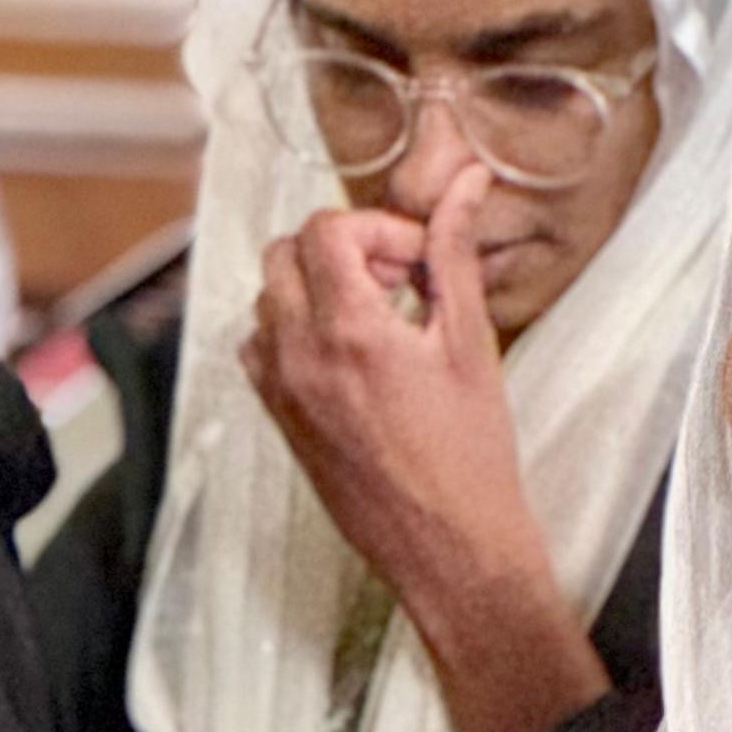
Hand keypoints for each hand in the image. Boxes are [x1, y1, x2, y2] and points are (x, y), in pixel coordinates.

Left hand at [244, 165, 608, 731]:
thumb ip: (454, 256)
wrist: (450, 548)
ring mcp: (279, 390)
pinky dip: (293, 332)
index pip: (327, 230)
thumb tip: (463, 184)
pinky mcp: (278, 420)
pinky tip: (346, 355)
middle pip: (285, 253)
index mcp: (348, 329)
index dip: (378, 229)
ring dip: (314, 288)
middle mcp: (298, 355)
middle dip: (340, 249)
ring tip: (376, 319)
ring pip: (266, 299)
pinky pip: (260, 349)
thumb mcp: (470, 344)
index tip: (419, 258)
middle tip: (396, 279)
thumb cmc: (471, 457)